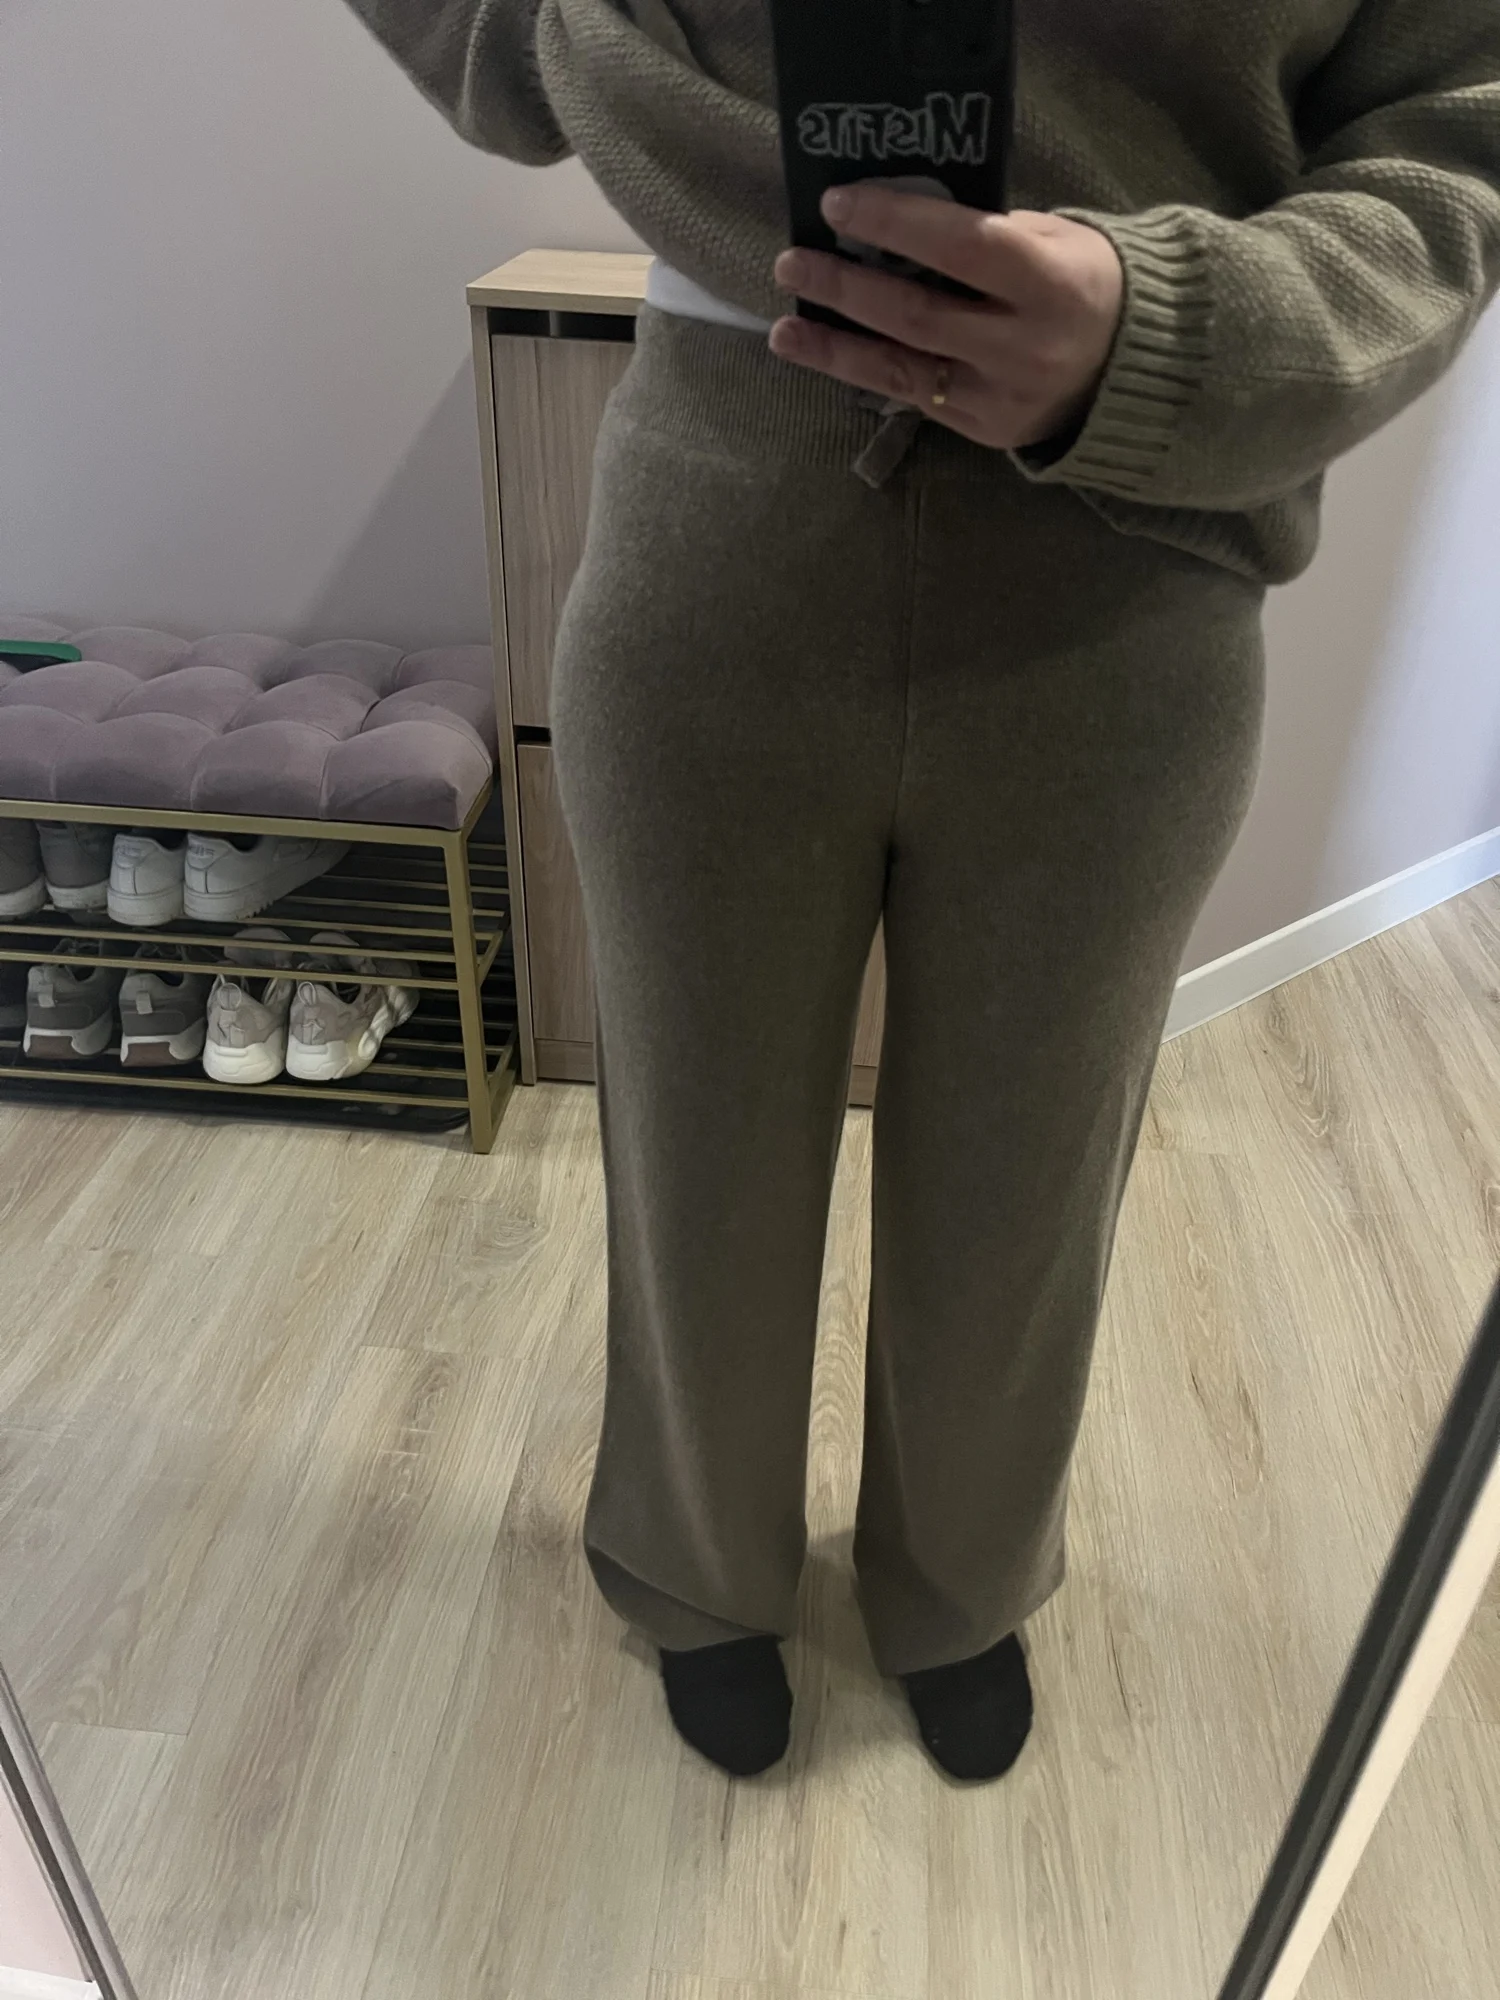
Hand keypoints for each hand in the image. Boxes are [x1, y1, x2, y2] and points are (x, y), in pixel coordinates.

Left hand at [771, 187, 1124, 452]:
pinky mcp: (983, 430)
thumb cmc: (1085, 285)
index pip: (962, 247)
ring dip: (834, 348)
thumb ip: (986, 236)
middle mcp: (1023, 346)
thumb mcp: (1054, 241)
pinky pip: (914, 397)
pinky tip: (824, 352)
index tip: (838, 203)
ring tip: (784, 328)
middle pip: (917, 313)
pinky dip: (864, 373)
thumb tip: (899, 228)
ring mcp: (1000, 396)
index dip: (895, 224)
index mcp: (1050, 284)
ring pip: (903, 370)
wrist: (1132, 370)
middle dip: (847, 287)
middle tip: (792, 262)